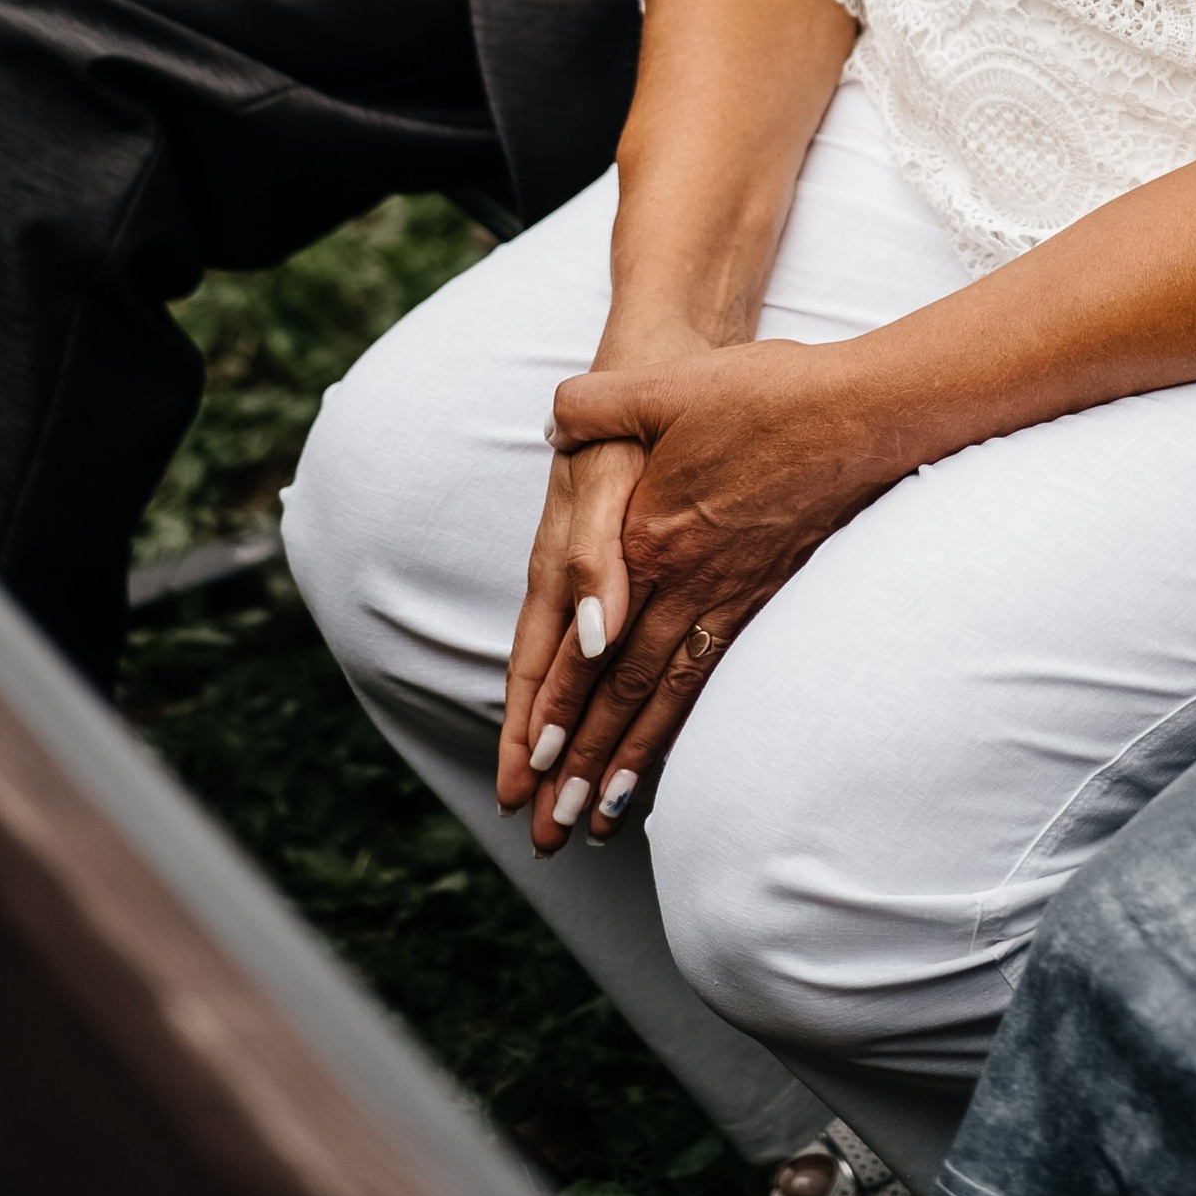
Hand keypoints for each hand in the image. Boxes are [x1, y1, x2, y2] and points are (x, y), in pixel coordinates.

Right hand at [497, 409, 651, 819]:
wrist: (672, 354)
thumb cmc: (642, 402)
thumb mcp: (610, 462)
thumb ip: (593, 545)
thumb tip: (593, 631)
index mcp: (563, 557)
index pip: (536, 661)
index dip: (530, 728)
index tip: (523, 793)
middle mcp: (582, 578)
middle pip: (557, 688)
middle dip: (550, 765)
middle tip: (546, 841)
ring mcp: (614, 577)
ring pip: (595, 683)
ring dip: (587, 751)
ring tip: (583, 824)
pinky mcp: (658, 568)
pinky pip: (641, 654)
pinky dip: (635, 706)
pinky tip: (639, 749)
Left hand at [515, 337, 897, 849]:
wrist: (862, 413)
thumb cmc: (767, 393)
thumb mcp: (664, 385)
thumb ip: (595, 404)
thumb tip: (553, 426)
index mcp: (649, 538)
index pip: (591, 640)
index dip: (557, 702)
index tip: (532, 762)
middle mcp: (686, 583)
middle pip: (624, 689)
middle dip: (582, 761)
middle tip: (552, 827)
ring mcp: (729, 595)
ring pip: (668, 697)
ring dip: (629, 761)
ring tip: (600, 820)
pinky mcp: (763, 593)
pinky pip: (712, 676)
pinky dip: (684, 725)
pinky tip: (668, 752)